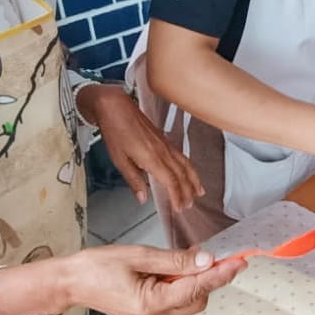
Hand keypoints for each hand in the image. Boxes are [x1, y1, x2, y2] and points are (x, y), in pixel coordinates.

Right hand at [68, 245, 243, 314]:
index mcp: (151, 303)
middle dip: (207, 278)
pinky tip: (171, 269)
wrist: (70, 282)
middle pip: (198, 300)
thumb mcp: (138, 255)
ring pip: (188, 302)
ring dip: (193, 281)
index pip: (197, 289)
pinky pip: (174, 302)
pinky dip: (180, 285)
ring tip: (182, 259)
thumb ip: (174, 259)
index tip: (240, 262)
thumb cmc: (98, 266)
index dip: (220, 274)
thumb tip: (205, 259)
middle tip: (206, 254)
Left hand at [79, 84, 202, 210]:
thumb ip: (133, 180)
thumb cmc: (115, 130)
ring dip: (193, 179)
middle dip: (188, 191)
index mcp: (152, 158)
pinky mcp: (164, 139)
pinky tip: (189, 170)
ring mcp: (165, 144)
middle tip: (190, 204)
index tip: (179, 207)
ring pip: (185, 164)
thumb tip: (142, 197)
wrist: (115, 107)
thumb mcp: (119, 160)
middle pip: (181, 175)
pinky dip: (189, 166)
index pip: (171, 182)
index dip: (177, 196)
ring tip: (199, 191)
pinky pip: (181, 156)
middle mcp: (162, 151)